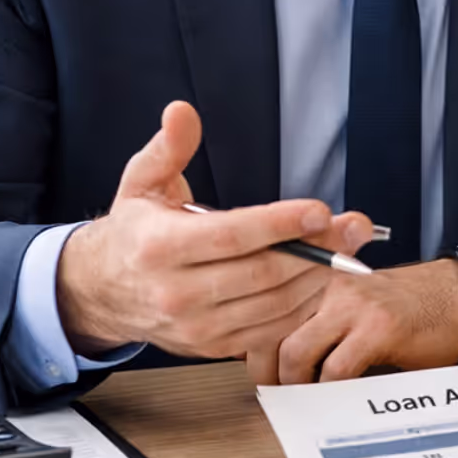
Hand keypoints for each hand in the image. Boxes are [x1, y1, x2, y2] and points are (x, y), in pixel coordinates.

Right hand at [57, 101, 374, 360]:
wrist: (104, 291)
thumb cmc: (134, 231)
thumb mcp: (142, 182)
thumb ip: (169, 147)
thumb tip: (182, 111)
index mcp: (159, 248)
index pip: (232, 236)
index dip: (281, 223)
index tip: (321, 210)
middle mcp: (177, 293)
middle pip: (263, 274)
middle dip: (317, 249)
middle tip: (354, 227)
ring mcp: (197, 326)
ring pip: (274, 305)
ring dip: (319, 276)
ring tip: (346, 247)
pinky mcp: (213, 346)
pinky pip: (272, 329)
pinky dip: (304, 304)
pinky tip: (321, 277)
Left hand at [261, 257, 457, 384]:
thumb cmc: (408, 304)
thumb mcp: (354, 304)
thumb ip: (320, 321)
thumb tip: (279, 364)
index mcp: (319, 277)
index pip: (265, 311)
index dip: (253, 349)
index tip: (258, 373)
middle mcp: (330, 285)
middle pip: (271, 332)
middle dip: (265, 374)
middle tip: (274, 396)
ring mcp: (355, 305)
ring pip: (296, 351)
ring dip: (294, 386)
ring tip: (302, 401)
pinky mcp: (380, 327)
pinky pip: (337, 368)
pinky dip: (329, 392)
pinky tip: (336, 400)